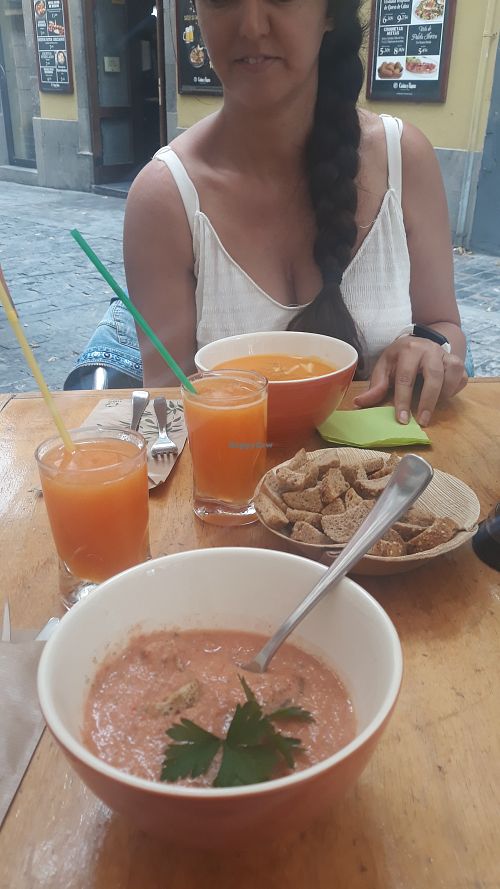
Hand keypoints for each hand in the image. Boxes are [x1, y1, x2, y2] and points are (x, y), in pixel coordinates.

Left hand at [353, 336, 467, 425]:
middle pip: (434, 376)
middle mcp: (429, 349)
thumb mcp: (384, 367)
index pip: (405, 378)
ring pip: (453, 373)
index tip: (402, 420)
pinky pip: (462, 376)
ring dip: (444, 393)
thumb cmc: (399, 359)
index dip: (403, 400)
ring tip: (434, 407)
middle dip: (428, 401)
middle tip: (423, 421)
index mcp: (408, 350)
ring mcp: (445, 354)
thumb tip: (358, 403)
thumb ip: (375, 386)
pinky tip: (444, 395)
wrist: (419, 341)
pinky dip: (455, 389)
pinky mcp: (457, 361)